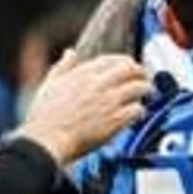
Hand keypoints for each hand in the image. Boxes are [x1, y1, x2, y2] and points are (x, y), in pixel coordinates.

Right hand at [19, 51, 149, 164]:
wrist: (46, 140)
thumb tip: (70, 52)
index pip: (114, 60)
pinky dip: (140, 111)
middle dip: (142, 73)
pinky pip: (138, 109)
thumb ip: (63, 67)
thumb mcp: (50, 85)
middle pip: (132, 69)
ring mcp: (110, 101)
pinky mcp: (116, 119)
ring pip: (140, 87)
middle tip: (145, 79)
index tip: (129, 67)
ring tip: (147, 95)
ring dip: (146, 91)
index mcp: (84, 74)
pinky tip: (137, 115)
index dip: (125, 62)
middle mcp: (100, 84)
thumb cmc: (45, 117)